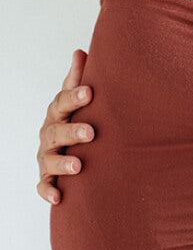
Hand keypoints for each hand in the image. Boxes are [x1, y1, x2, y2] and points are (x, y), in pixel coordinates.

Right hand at [36, 49, 93, 203]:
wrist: (68, 147)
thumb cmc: (75, 117)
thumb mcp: (76, 98)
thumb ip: (78, 79)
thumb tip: (81, 51)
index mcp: (57, 113)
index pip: (62, 103)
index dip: (74, 97)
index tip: (89, 92)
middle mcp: (48, 134)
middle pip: (56, 132)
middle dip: (72, 131)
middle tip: (91, 132)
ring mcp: (46, 156)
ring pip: (49, 160)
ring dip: (63, 163)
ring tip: (80, 167)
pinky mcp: (47, 178)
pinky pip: (43, 186)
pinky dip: (49, 192)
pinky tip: (59, 197)